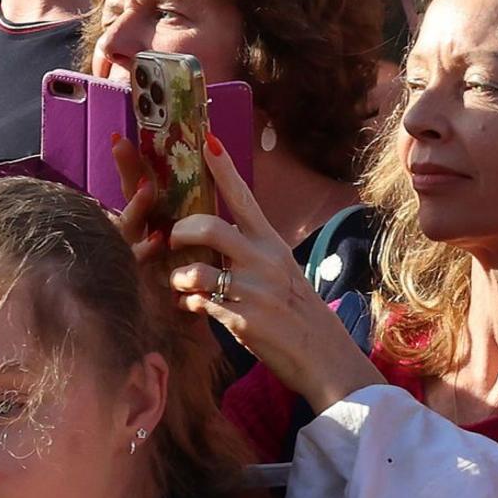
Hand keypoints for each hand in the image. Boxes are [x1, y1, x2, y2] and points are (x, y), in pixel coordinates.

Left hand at [159, 137, 381, 407]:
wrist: (324, 356)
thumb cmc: (297, 312)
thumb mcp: (280, 272)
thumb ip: (249, 254)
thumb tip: (212, 244)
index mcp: (272, 243)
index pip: (244, 197)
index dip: (224, 168)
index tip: (207, 141)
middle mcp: (264, 260)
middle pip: (210, 227)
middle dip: (182, 231)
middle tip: (174, 240)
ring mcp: (253, 290)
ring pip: (196, 270)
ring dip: (179, 278)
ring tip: (181, 285)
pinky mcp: (243, 320)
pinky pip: (200, 305)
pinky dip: (189, 305)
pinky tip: (192, 309)